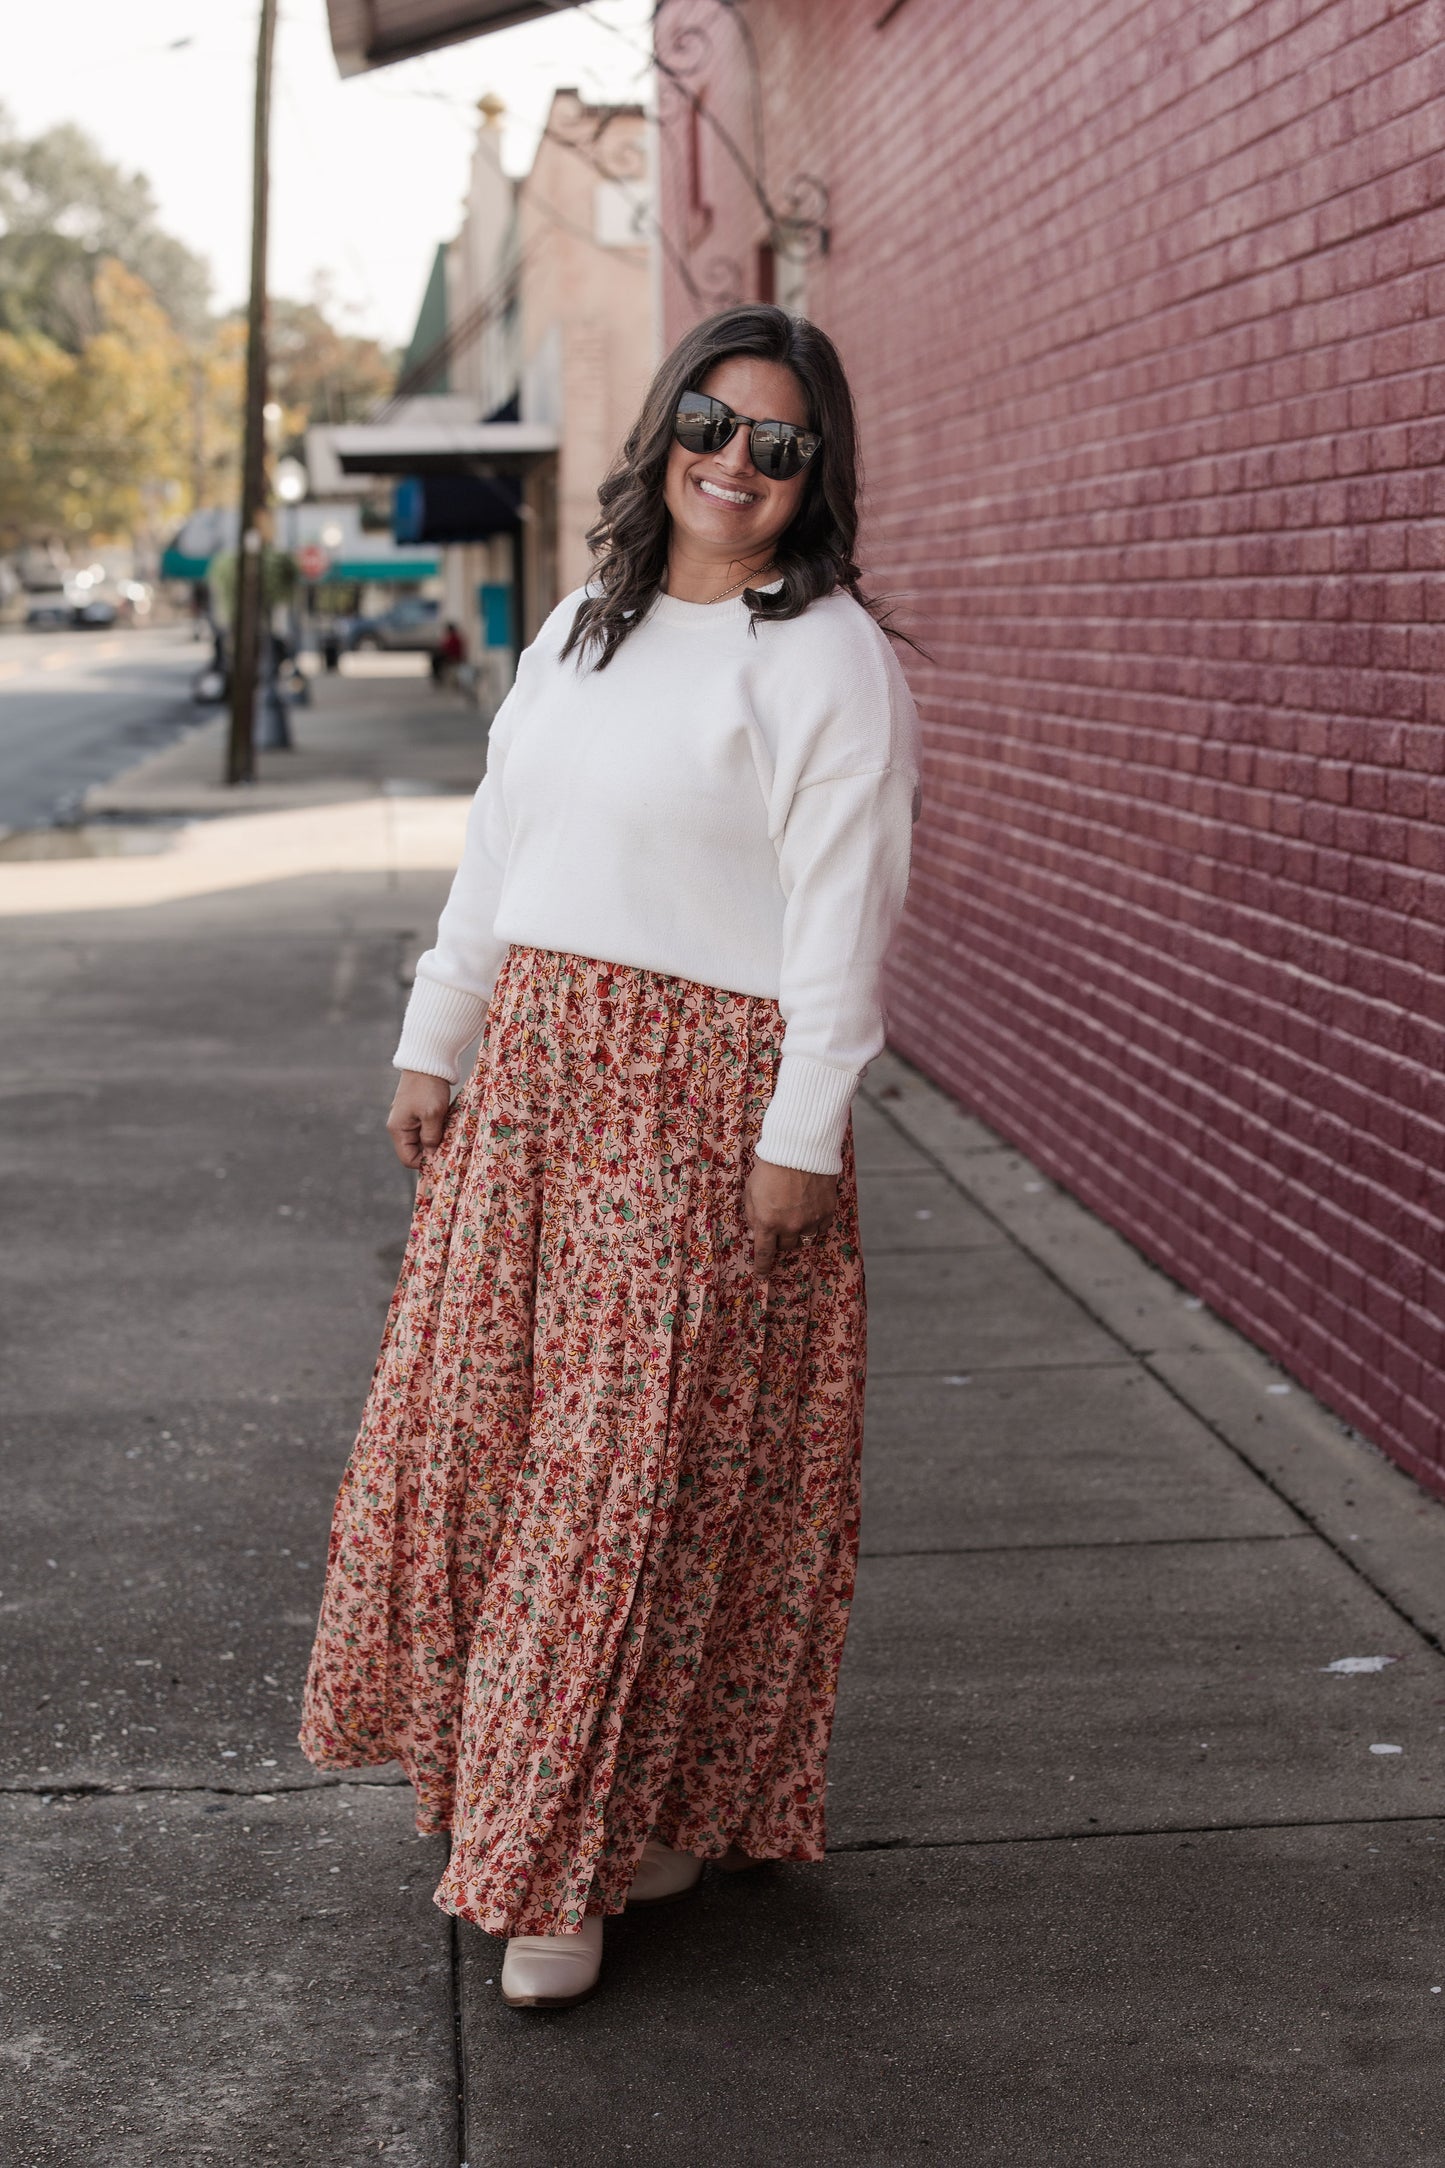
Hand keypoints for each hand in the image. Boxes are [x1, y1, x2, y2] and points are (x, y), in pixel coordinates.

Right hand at [386, 1070, 451, 1168]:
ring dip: (435, 1140)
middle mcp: (399, 1126)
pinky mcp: (416, 1112)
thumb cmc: (428, 1087)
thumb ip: (431, 1137)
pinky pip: (425, 1129)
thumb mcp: (432, 1114)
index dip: (424, 1162)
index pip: (408, 1159)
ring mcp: (407, 1119)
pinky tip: (446, 1124)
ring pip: (421, 1140)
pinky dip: (436, 1130)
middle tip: (448, 1145)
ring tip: (448, 1133)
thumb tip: (431, 1155)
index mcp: (398, 1129)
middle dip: (431, 1151)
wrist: (428, 1061)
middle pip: (414, 1151)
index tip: (442, 1157)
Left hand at [743, 1156, 837, 1278]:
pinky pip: (821, 1229)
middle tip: (778, 1226)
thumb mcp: (751, 1190)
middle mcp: (790, 1226)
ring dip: (797, 1234)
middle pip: (786, 1247)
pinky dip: (814, 1226)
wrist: (800, 1149)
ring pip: (805, 1240)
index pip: (764, 1253)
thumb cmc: (770, 1167)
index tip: (761, 1275)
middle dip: (780, 1240)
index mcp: (767, 1222)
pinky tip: (810, 1214)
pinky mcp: (826, 1211)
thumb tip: (754, 1233)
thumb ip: (751, 1214)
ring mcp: (810, 1220)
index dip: (762, 1267)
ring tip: (795, 1220)